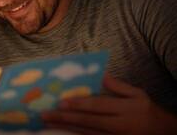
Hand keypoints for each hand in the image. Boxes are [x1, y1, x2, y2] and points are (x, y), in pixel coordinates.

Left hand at [41, 73, 176, 133]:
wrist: (160, 132)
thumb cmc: (144, 109)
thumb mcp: (137, 94)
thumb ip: (118, 86)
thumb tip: (101, 75)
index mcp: (125, 109)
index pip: (97, 106)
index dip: (78, 104)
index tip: (60, 102)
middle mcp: (118, 125)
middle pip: (87, 121)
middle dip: (64, 118)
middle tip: (45, 114)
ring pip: (86, 133)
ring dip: (65, 128)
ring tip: (47, 123)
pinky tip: (61, 131)